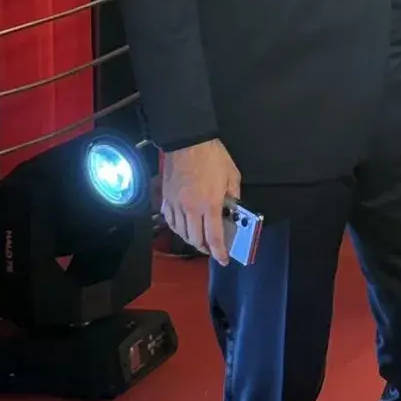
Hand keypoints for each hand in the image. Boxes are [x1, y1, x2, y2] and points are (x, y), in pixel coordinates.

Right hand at [161, 139, 240, 264]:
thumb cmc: (212, 156)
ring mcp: (176, 204)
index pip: (214, 237)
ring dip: (191, 240)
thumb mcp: (232, 175)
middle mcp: (191, 208)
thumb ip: (234, 195)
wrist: (188, 141)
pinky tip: (183, 226)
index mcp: (210, 204)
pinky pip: (170, 221)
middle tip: (212, 249)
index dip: (219, 252)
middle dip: (205, 249)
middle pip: (195, 239)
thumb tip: (233, 209)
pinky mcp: (166, 198)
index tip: (223, 259)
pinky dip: (177, 228)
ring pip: (181, 233)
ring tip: (199, 239)